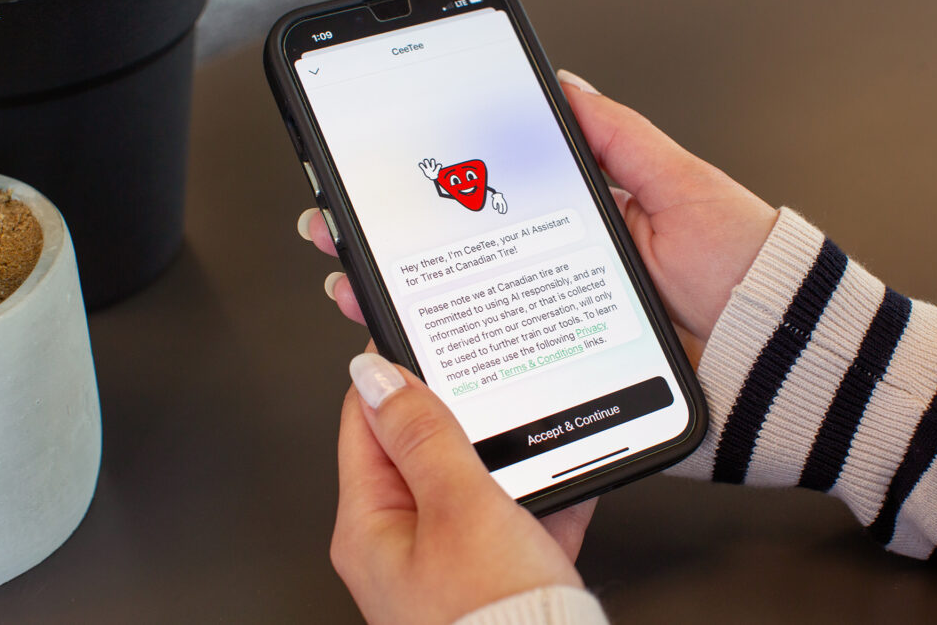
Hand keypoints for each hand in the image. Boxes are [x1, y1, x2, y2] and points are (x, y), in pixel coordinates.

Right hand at [304, 70, 776, 363]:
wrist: (782, 363)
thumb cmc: (743, 271)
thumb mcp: (682, 186)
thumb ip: (622, 139)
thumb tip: (567, 88)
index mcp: (578, 226)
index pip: (488, 203)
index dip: (431, 193)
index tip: (381, 179)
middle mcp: (556, 277)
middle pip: (459, 261)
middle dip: (390, 246)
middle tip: (336, 228)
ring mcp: (556, 332)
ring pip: (463, 318)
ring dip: (399, 305)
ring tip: (354, 286)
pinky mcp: (565, 381)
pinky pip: (498, 377)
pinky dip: (448, 371)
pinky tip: (407, 355)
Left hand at [333, 346, 591, 624]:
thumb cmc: (493, 620)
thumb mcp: (459, 507)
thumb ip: (422, 435)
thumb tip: (375, 374)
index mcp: (370, 525)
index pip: (365, 422)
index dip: (394, 376)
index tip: (427, 339)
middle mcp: (401, 544)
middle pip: (423, 449)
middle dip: (463, 415)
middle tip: (493, 381)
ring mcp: (449, 560)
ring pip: (476, 481)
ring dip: (510, 456)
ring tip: (539, 431)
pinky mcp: (494, 575)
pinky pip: (516, 518)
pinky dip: (542, 498)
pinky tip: (571, 484)